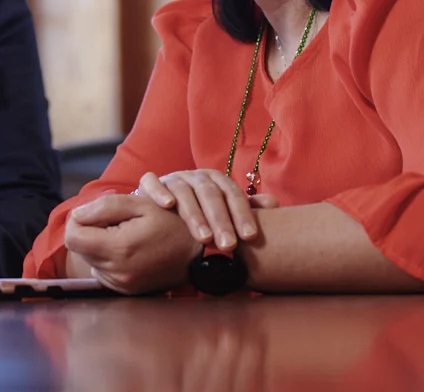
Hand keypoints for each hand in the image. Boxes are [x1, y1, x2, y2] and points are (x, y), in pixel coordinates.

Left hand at [64, 193, 202, 294]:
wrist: (198, 252)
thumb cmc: (171, 222)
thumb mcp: (140, 204)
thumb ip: (104, 206)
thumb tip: (76, 215)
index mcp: (118, 248)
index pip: (73, 237)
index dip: (78, 220)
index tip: (95, 212)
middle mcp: (116, 272)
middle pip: (79, 248)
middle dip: (90, 231)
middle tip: (116, 221)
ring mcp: (121, 284)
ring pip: (90, 259)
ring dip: (99, 245)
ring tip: (126, 234)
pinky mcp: (126, 290)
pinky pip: (103, 271)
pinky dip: (109, 258)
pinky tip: (130, 249)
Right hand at [136, 170, 279, 251]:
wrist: (161, 210)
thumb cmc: (199, 213)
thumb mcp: (222, 209)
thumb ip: (245, 208)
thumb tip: (274, 204)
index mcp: (216, 181)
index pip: (232, 194)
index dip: (242, 214)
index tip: (250, 237)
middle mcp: (195, 177)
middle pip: (210, 195)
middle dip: (220, 221)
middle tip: (228, 245)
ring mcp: (172, 179)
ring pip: (184, 192)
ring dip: (194, 214)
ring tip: (203, 237)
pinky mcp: (150, 184)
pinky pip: (152, 183)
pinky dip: (159, 191)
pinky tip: (168, 205)